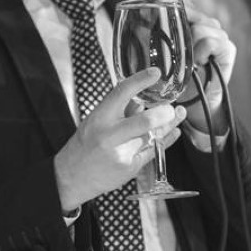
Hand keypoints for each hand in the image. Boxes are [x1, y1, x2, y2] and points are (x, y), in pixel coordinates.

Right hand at [53, 67, 186, 211]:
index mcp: (99, 117)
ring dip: (167, 125)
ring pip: (151, 137)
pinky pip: (152, 151)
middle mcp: (109, 135)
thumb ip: (118, 110)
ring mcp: (121, 154)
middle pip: (142, 122)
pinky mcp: (129, 168)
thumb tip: (142, 99)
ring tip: (178, 114)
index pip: (121, 93)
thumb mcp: (95, 121)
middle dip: (161, 115)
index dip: (140, 80)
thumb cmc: (85, 145)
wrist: (72, 177)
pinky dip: (165, 140)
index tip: (155, 73)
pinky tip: (174, 132)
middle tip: (171, 108)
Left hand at [168, 0, 236, 133]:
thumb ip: (157, 34)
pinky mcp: (227, 49)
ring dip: (191, 46)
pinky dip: (201, 54)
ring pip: (201, 26)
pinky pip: (211, 42)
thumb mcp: (162, 55)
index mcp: (190, 20)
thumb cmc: (177, 79)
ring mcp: (220, 35)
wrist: (194, 104)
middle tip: (176, 49)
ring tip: (190, 61)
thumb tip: (148, 16)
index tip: (161, 4)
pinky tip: (198, 64)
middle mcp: (207, 24)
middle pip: (191, 10)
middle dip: (180, 27)